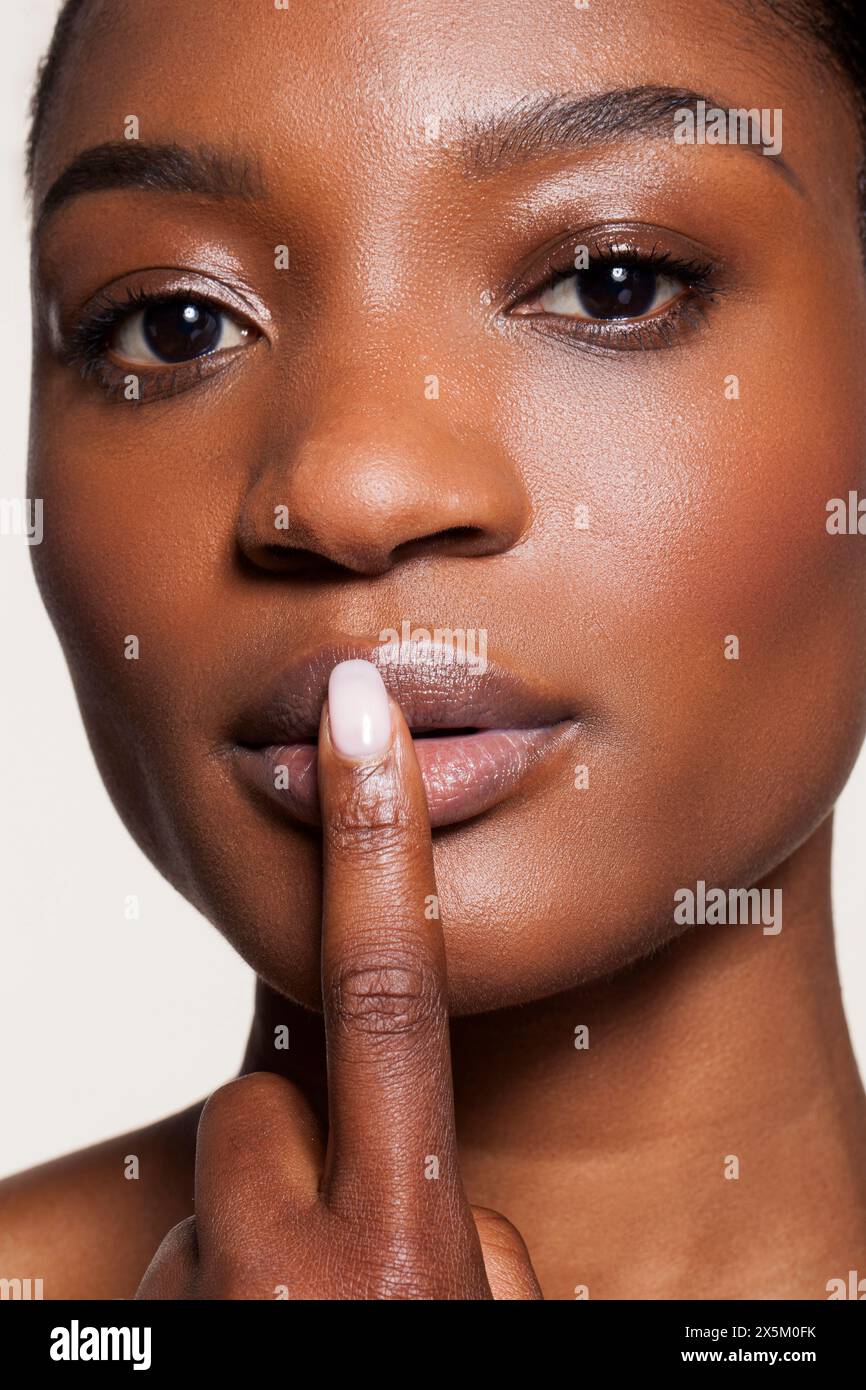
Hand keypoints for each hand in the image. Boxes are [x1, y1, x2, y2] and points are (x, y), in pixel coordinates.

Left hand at [136, 661, 541, 1299]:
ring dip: (257, 1244)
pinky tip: (264, 1333)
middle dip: (287, 1138)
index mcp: (409, 1258)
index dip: (379, 842)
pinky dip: (217, 1291)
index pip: (389, 1001)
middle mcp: (299, 1278)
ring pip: (214, 1196)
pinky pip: (177, 1264)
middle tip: (335, 1243)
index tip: (358, 710)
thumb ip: (468, 1234)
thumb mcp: (485, 1325)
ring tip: (307, 1320)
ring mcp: (209, 1306)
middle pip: (255, 1105)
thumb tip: (444, 1195)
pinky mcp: (151, 1327)